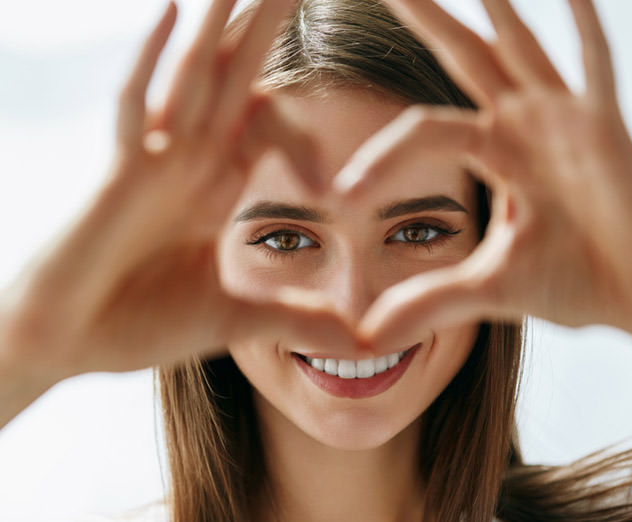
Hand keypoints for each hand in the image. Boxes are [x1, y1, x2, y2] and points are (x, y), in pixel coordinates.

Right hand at [0, 0, 354, 389]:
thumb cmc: (137, 325)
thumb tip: (359, 343)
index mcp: (216, 188)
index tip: (341, 91)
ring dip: (221, 25)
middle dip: (265, 29)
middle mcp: (188, 163)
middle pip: (236, 81)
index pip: (265, 126)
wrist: (67, 346)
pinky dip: (153, 61)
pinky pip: (136, 107)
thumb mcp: (237, 320)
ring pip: (193, 78)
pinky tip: (174, 10)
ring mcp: (152, 163)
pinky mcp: (118, 176)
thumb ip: (297, 320)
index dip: (300, 114)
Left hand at [335, 0, 631, 349]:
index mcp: (493, 154)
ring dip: (493, 6)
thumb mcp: (487, 290)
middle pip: (461, 57)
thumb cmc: (575, 284)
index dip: (380, 160)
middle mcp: (523, 126)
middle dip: (425, 17)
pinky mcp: (606, 129)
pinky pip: (595, 64)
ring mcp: (564, 120)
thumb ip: (427, 302)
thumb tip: (365, 337)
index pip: (421, 134)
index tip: (342, 196)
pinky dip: (583, 25)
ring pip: (518, 47)